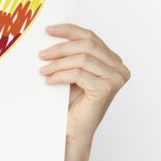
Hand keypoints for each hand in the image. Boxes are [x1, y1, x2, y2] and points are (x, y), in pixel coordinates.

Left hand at [38, 23, 130, 157]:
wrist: (71, 130)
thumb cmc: (70, 102)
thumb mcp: (71, 72)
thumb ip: (71, 54)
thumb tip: (51, 34)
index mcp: (112, 60)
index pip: (90, 37)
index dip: (69, 30)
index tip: (48, 30)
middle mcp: (118, 68)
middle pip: (87, 45)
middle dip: (60, 47)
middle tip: (41, 55)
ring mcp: (115, 78)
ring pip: (82, 58)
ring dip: (58, 63)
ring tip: (42, 70)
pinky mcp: (106, 89)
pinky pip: (78, 74)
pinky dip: (60, 75)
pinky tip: (48, 81)